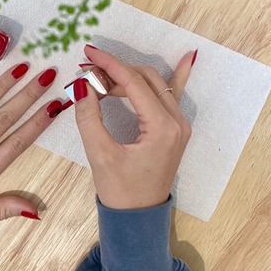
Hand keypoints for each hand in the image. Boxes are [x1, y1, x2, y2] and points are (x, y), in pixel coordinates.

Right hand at [74, 45, 194, 209]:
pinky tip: (188, 57)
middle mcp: (176, 122)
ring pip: (155, 85)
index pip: (133, 83)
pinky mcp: (174, 130)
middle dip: (117, 70)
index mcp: (162, 127)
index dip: (109, 65)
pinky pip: (174, 96)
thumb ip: (89, 117)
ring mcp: (179, 125)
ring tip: (103, 76)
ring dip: (130, 76)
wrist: (137, 217)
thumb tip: (82, 85)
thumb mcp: (100, 154)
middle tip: (89, 69)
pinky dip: (178, 75)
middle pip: (146, 79)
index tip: (88, 53)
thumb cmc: (121, 190)